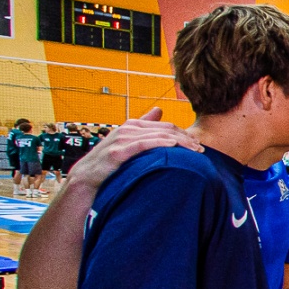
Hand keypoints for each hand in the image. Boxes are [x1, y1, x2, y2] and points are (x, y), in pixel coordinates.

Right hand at [64, 107, 198, 193]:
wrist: (87, 177)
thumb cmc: (110, 162)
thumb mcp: (127, 141)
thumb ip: (144, 126)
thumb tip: (159, 110)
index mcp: (133, 124)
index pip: (166, 125)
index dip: (184, 133)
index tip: (198, 144)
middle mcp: (128, 128)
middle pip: (166, 129)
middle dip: (186, 138)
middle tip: (201, 149)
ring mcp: (122, 138)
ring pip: (158, 135)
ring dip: (180, 142)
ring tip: (195, 150)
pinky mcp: (118, 151)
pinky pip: (143, 144)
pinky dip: (160, 143)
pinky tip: (173, 146)